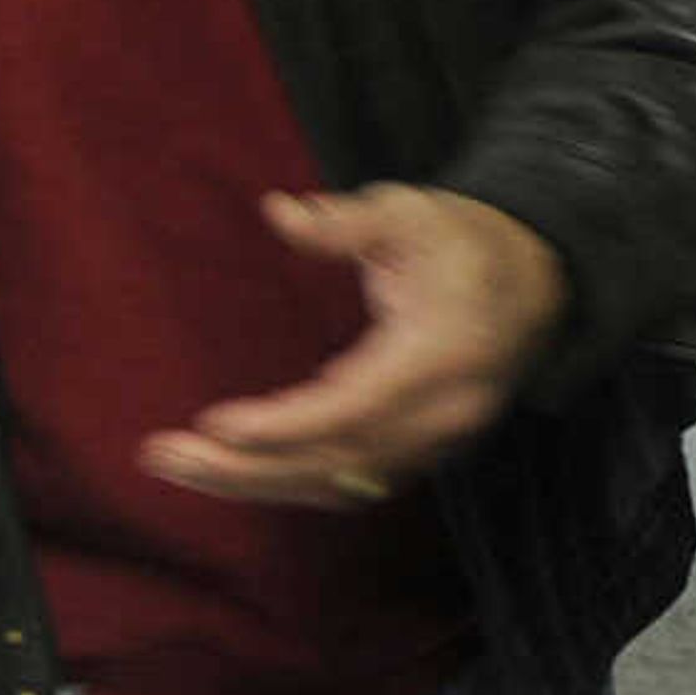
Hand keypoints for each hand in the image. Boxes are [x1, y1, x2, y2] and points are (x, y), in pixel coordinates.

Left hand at [138, 184, 566, 507]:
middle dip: (247, 468)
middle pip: (340, 461)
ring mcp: (438, 439)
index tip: (216, 425)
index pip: (360, 405)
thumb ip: (348, 221)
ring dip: (253, 483)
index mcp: (446, 352)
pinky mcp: (420, 449)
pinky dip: (284, 482)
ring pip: (339, 484)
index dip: (288, 425)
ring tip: (174, 466)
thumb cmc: (463, 241)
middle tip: (162, 455)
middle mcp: (446, 411)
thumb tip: (282, 213)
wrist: (533, 281)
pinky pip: (347, 483)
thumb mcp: (411, 211)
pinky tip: (223, 470)